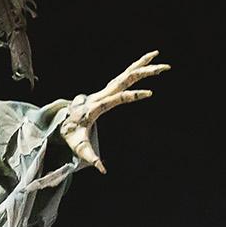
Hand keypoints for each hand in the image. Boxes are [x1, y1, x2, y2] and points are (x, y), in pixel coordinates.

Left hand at [55, 50, 169, 172]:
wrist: (62, 118)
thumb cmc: (71, 132)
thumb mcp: (79, 146)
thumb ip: (90, 157)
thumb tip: (103, 170)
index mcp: (98, 105)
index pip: (118, 98)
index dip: (133, 95)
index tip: (150, 93)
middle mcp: (103, 94)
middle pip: (125, 79)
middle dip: (144, 72)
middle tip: (163, 68)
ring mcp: (105, 90)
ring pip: (126, 73)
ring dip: (142, 64)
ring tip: (158, 56)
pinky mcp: (108, 90)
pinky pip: (124, 76)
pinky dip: (136, 67)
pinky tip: (148, 61)